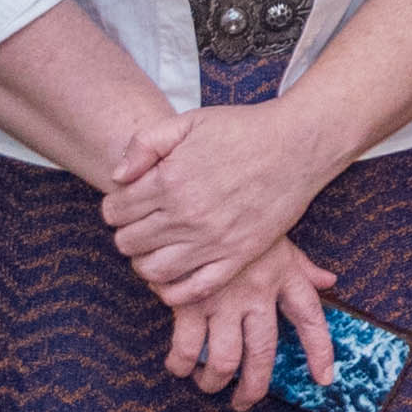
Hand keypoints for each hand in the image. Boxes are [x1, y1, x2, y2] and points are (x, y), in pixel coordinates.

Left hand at [100, 101, 344, 302]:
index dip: (114, 207)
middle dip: (126, 233)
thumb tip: (118, 177)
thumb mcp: (188, 121)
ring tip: (154, 248)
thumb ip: (145, 143)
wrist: (296, 145)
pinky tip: (172, 278)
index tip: (126, 203)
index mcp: (170, 180)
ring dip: (144, 262)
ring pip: (153, 270)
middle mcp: (187, 215)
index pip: (115, 211)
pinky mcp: (238, 256)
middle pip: (128, 243)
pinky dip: (174, 291)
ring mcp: (213, 240)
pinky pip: (194, 289)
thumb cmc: (242, 130)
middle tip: (140, 225)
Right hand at [163, 235, 340, 407]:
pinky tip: (180, 366)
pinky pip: (187, 347)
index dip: (320, 351)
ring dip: (215, 382)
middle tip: (244, 402)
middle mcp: (256, 293)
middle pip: (263, 353)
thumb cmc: (239, 220)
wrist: (197, 198)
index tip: (324, 379)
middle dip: (254, 387)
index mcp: (283, 276)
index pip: (310, 318)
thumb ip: (303, 267)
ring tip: (209, 385)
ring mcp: (222, 300)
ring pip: (224, 360)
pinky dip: (182, 364)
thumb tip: (330, 281)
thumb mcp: (279, 239)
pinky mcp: (188, 301)